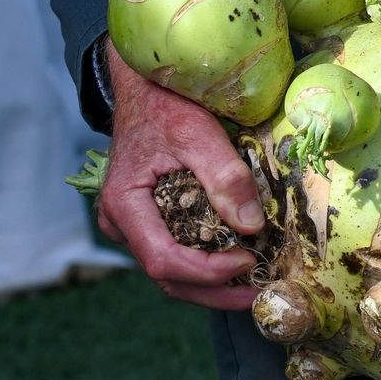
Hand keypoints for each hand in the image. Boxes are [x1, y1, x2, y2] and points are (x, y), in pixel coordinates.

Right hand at [96, 41, 266, 309]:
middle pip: (167, 276)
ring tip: (254, 284)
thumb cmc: (167, 103)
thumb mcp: (198, 132)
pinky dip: (205, 260)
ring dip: (212, 282)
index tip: (248, 259)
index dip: (208, 270)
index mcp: (125, 205)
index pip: (164, 259)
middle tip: (259, 295)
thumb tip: (252, 227)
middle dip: (215, 291)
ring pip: (171, 269)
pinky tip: (236, 259)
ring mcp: (132, 224)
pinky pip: (175, 249)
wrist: (145, 84)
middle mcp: (121, 223)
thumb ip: (224, 177)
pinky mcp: (148, 219)